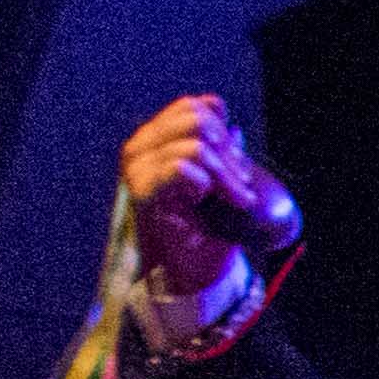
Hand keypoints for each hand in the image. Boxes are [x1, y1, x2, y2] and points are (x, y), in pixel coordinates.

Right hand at [117, 93, 297, 293]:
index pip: (191, 107)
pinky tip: (209, 200)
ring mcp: (137, 169)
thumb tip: (226, 118)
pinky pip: (182, 168)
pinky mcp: (143, 192)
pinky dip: (208, 183)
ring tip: (236, 198)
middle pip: (196, 119)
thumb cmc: (206, 228)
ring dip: (226, 174)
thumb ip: (219, 149)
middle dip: (228, 151)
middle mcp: (140, 149)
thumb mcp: (220, 180)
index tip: (237, 161)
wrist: (194, 272)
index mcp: (155, 140)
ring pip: (196, 145)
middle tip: (241, 185)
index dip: (221, 126)